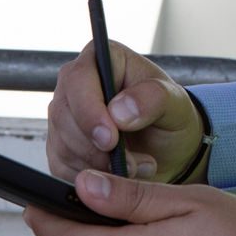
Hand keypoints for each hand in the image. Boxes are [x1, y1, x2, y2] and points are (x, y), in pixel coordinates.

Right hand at [47, 42, 204, 183]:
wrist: (167, 148)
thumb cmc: (170, 116)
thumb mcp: (175, 103)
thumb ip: (153, 98)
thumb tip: (119, 110)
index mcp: (104, 59)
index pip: (79, 79)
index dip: (89, 110)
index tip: (110, 139)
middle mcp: (77, 84)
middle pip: (64, 115)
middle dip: (96, 147)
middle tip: (130, 162)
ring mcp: (65, 116)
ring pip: (62, 144)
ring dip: (98, 165)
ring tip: (135, 165)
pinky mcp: (60, 147)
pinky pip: (62, 167)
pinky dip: (91, 176)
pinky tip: (117, 173)